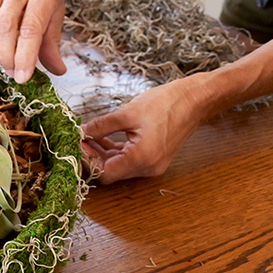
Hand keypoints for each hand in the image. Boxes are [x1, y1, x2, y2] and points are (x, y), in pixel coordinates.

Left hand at [81, 77, 209, 183]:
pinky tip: (103, 137)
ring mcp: (152, 164)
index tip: (77, 145)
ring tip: (88, 136)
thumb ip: (101, 126)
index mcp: (142, 158)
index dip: (88, 161)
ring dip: (102, 153)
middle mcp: (148, 167)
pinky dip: (115, 150)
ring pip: (118, 166)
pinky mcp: (154, 158)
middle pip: (111, 171)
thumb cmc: (166, 102)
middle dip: (92, 156)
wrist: (195, 99)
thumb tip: (81, 132)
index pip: (104, 173)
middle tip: (79, 139)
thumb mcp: (127, 113)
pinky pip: (129, 159)